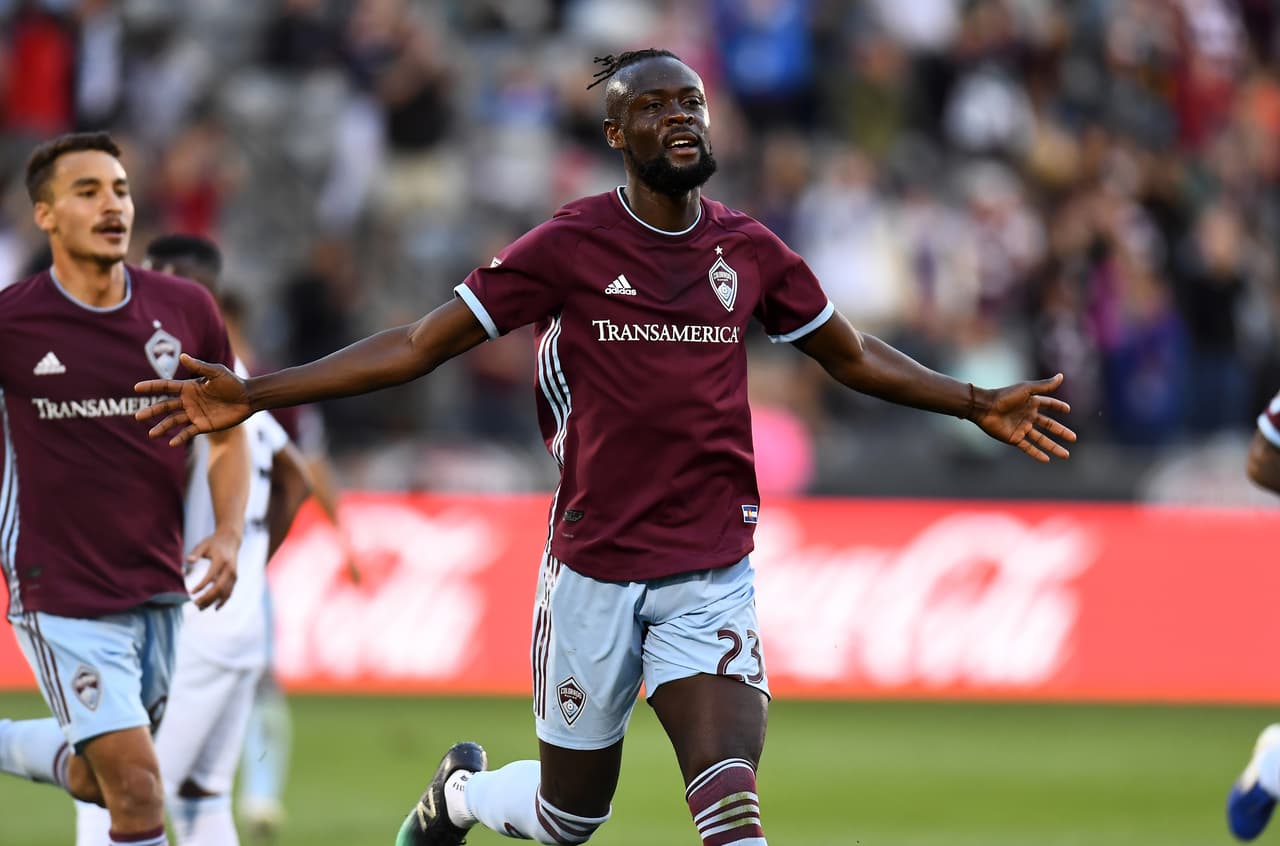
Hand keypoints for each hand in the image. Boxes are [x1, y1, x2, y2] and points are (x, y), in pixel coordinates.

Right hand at [135, 354, 251, 445]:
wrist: (248, 398)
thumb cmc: (233, 383)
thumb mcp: (216, 372)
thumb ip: (199, 366)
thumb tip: (182, 356)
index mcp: (189, 387)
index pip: (166, 387)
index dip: (151, 387)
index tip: (136, 388)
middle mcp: (188, 401)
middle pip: (165, 406)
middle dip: (152, 411)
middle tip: (137, 416)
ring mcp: (194, 414)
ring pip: (173, 421)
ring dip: (162, 427)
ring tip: (151, 434)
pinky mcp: (203, 425)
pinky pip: (188, 432)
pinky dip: (180, 437)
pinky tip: (172, 442)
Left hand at [187, 526, 240, 609]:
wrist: (230, 540)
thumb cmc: (213, 543)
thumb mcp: (203, 545)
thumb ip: (196, 553)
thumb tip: (189, 561)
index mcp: (221, 560)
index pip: (211, 576)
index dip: (201, 586)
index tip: (191, 593)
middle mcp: (230, 569)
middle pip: (219, 587)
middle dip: (208, 598)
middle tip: (195, 604)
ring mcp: (234, 574)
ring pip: (225, 592)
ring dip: (214, 601)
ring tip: (201, 608)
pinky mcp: (235, 578)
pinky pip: (230, 592)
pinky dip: (223, 601)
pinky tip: (215, 608)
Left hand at [973, 373, 1076, 461]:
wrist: (985, 408)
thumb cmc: (1005, 396)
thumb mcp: (1027, 389)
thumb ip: (1044, 385)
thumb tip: (1061, 376)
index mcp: (1031, 403)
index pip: (1048, 404)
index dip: (1057, 407)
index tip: (1067, 410)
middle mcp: (1027, 416)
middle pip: (1048, 425)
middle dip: (1061, 432)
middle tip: (1073, 438)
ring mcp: (1021, 428)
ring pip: (1041, 439)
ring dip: (1053, 447)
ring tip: (1066, 455)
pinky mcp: (1014, 438)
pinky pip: (1028, 448)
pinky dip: (1037, 454)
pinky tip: (1047, 459)